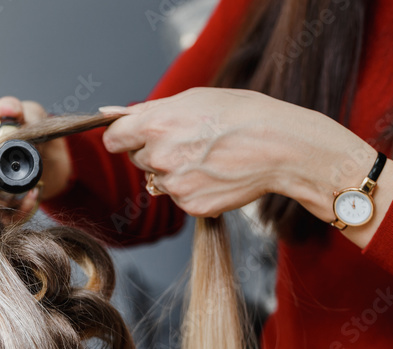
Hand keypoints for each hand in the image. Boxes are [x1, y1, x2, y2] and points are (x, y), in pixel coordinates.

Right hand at [0, 96, 72, 220]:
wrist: (22, 147)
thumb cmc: (21, 129)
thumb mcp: (27, 115)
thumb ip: (18, 110)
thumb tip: (6, 109)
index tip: (21, 191)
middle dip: (1, 205)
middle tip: (29, 194)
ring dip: (5, 213)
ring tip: (27, 196)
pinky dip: (3, 219)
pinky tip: (20, 206)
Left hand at [100, 87, 392, 237]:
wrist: (279, 147)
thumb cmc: (240, 115)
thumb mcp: (193, 99)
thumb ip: (150, 111)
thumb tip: (114, 115)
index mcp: (154, 124)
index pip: (113, 139)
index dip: (124, 137)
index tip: (133, 137)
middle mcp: (159, 157)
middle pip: (136, 160)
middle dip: (154, 152)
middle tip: (189, 142)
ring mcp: (174, 185)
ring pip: (158, 180)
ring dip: (174, 172)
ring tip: (206, 158)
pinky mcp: (190, 205)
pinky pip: (179, 198)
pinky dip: (192, 189)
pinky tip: (215, 174)